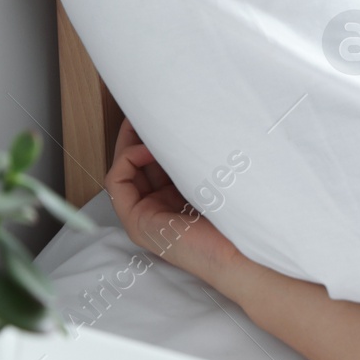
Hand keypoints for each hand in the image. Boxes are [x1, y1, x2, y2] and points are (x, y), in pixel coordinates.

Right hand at [105, 118, 242, 285]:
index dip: (151, 136)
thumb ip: (197, 156)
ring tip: (145, 124)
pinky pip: (116, 183)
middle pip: (137, 164)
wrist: (242, 250)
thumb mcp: (212, 174)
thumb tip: (192, 122)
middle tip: (142, 109)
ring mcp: (146, 216)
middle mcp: (159, 205)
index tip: (157, 111)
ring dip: (131, 143)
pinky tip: (146, 149)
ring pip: (125, 169)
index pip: (154, 161)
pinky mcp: (137, 223)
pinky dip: (126, 160)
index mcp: (177, 196)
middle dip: (137, 135)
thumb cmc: (237, 213)